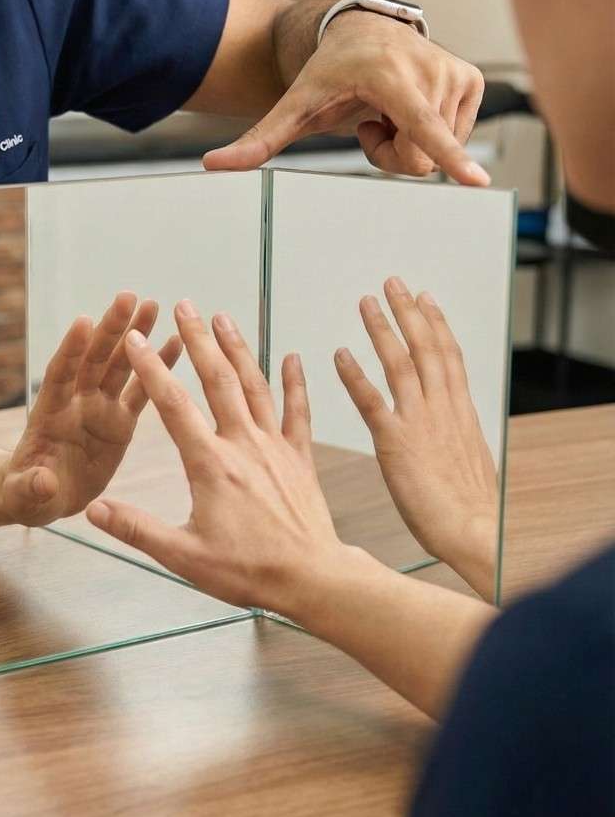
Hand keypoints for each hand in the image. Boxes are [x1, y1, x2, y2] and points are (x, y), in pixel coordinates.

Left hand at [1, 292, 180, 525]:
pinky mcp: (120, 421)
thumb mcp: (24, 497)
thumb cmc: (26, 494)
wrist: (43, 496)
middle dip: (110, 329)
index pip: (60, 376)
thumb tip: (42, 481)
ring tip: (153, 305)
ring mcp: (99, 408)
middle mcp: (76, 402)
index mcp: (49, 414)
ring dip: (135, 336)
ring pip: (119, 366)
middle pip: (94, 359)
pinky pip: (141, 391)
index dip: (70, 351)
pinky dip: (157, 367)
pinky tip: (176, 343)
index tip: (83, 322)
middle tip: (127, 297)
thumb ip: (31, 488)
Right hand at [86, 301, 351, 617]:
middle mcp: (243, 445)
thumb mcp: (184, 556)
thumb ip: (137, 529)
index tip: (136, 340)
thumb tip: (93, 510)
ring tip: (223, 317)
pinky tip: (292, 357)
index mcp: (211, 464)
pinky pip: (297, 412)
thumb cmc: (248, 572)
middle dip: (198, 339)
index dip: (152, 369)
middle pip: (217, 380)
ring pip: (255, 386)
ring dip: (238, 348)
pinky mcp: (300, 458)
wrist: (313, 580)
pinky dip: (295, 383)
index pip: (174, 405)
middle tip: (184, 305)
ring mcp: (275, 448)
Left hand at [202, 10, 488, 185]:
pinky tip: (407, 103)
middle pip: (418, 158)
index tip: (479, 181)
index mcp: (388, 77)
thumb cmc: (327, 74)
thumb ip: (256, 141)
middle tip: (369, 120)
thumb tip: (211, 164)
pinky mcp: (473, 79)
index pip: (421, 127)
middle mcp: (429, 69)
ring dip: (408, 140)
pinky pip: (456, 137)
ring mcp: (456, 72)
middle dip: (390, 153)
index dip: (449, 157)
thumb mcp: (292, 106)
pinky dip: (430, 130)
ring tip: (387, 108)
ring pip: (439, 151)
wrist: (361, 32)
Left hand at [334, 278, 498, 598]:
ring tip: (366, 302)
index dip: (435, 324)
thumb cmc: (473, 510)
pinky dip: (355, 375)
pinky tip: (339, 354)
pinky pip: (371, 401)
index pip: (447, 356)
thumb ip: (454, 434)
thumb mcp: (469, 459)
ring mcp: (419, 422)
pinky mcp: (396, 443)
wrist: (477, 534)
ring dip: (382, 330)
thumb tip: (448, 426)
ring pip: (399, 364)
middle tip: (392, 282)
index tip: (424, 297)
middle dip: (409, 313)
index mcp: (460, 412)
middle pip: (425, 348)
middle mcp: (442, 408)